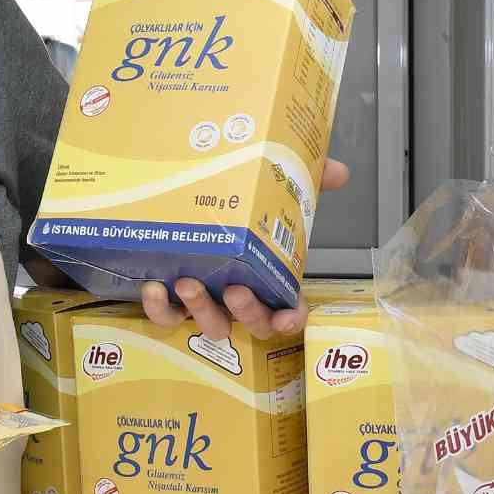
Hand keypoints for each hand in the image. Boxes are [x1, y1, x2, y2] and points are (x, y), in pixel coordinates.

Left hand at [140, 157, 350, 341]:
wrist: (173, 194)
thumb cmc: (232, 202)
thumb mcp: (270, 187)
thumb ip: (307, 179)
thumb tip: (340, 170)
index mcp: (266, 275)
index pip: (289, 308)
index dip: (290, 318)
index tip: (286, 317)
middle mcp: (238, 293)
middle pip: (252, 322)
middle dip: (248, 312)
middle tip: (235, 290)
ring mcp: (204, 300)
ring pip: (210, 324)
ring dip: (201, 309)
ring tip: (187, 283)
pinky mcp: (169, 298)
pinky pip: (166, 318)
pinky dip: (159, 310)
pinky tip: (153, 288)